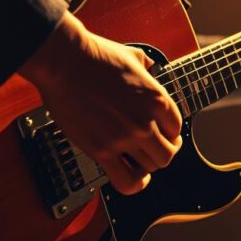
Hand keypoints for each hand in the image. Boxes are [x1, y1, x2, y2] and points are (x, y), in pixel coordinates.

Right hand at [19, 13, 182, 194]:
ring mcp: (124, 139)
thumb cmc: (94, 55)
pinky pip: (127, 181)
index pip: (177, 128)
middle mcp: (145, 122)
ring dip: (147, 166)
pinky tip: (134, 177)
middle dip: (162, 152)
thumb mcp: (133, 55)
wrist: (64, 61)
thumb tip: (149, 68)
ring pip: (151, 168)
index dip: (170, 132)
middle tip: (153, 148)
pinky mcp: (101, 151)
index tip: (161, 131)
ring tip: (139, 160)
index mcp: (156, 99)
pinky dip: (135, 184)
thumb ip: (147, 67)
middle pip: (167, 153)